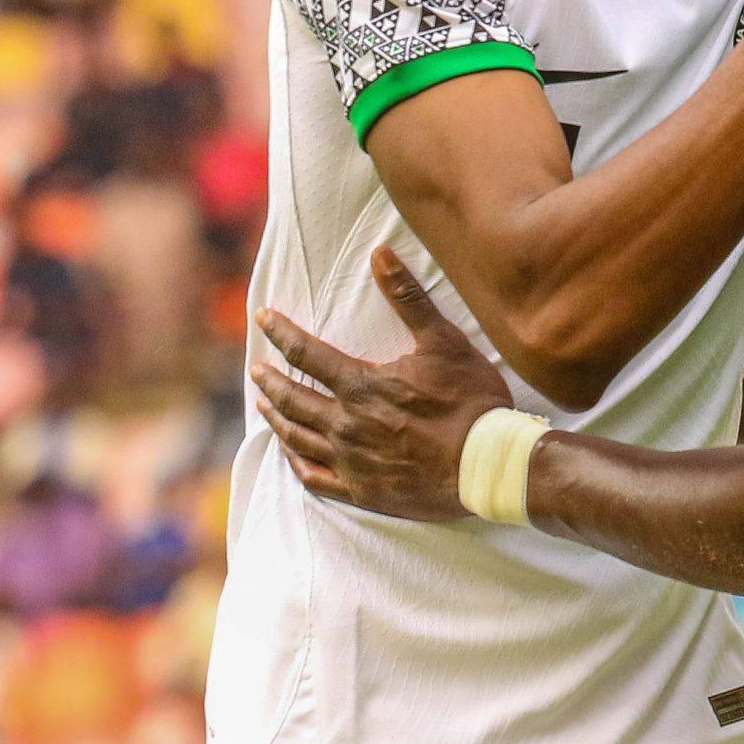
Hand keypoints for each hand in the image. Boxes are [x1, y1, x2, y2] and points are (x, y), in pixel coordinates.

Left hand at [252, 246, 515, 521]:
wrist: (487, 464)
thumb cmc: (470, 401)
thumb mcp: (444, 341)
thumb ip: (408, 297)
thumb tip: (380, 253)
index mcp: (361, 385)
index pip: (305, 353)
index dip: (280, 332)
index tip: (263, 318)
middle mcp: (346, 424)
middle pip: (293, 398)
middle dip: (270, 380)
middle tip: (256, 369)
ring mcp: (352, 461)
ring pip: (297, 438)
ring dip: (277, 418)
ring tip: (264, 406)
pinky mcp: (363, 490)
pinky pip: (314, 478)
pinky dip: (296, 462)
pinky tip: (291, 454)